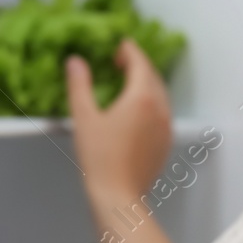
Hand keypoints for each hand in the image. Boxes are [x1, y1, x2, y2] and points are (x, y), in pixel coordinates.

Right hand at [68, 39, 171, 212]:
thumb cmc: (99, 158)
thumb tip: (76, 61)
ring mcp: (166, 127)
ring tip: (128, 82)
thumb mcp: (84, 118)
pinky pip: (162, 113)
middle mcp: (160, 109)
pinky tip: (136, 110)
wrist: (119, 197)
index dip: (130, 51)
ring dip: (146, 83)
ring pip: (160, 95)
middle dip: (139, 65)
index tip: (120, 45)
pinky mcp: (166, 143)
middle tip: (121, 60)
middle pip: (153, 77)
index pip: (140, 63)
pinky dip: (151, 102)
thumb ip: (80, 86)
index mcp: (141, 97)